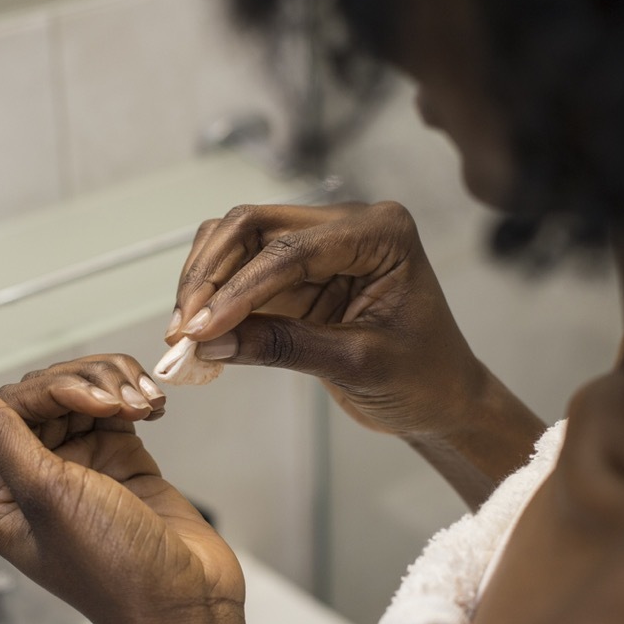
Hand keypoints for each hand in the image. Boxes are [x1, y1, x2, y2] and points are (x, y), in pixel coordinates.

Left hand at [0, 355, 243, 623]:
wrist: (185, 603)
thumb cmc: (112, 566)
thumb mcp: (45, 493)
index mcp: (2, 494)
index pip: (10, 409)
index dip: (54, 391)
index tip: (98, 403)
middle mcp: (35, 479)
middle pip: (47, 395)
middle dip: (90, 386)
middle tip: (126, 403)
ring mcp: (81, 469)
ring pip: (84, 395)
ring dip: (116, 387)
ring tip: (146, 406)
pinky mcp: (120, 463)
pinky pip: (117, 411)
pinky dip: (135, 400)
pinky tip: (153, 410)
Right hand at [168, 201, 487, 439]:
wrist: (440, 398)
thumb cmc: (422, 378)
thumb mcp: (356, 365)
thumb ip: (283, 346)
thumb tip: (208, 341)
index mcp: (380, 233)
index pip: (291, 249)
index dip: (238, 289)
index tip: (200, 328)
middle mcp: (346, 224)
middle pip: (251, 225)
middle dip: (210, 276)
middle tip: (183, 329)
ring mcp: (317, 245)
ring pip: (235, 240)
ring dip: (202, 282)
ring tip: (183, 334)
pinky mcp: (295, 273)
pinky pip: (238, 271)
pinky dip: (212, 298)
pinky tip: (197, 333)